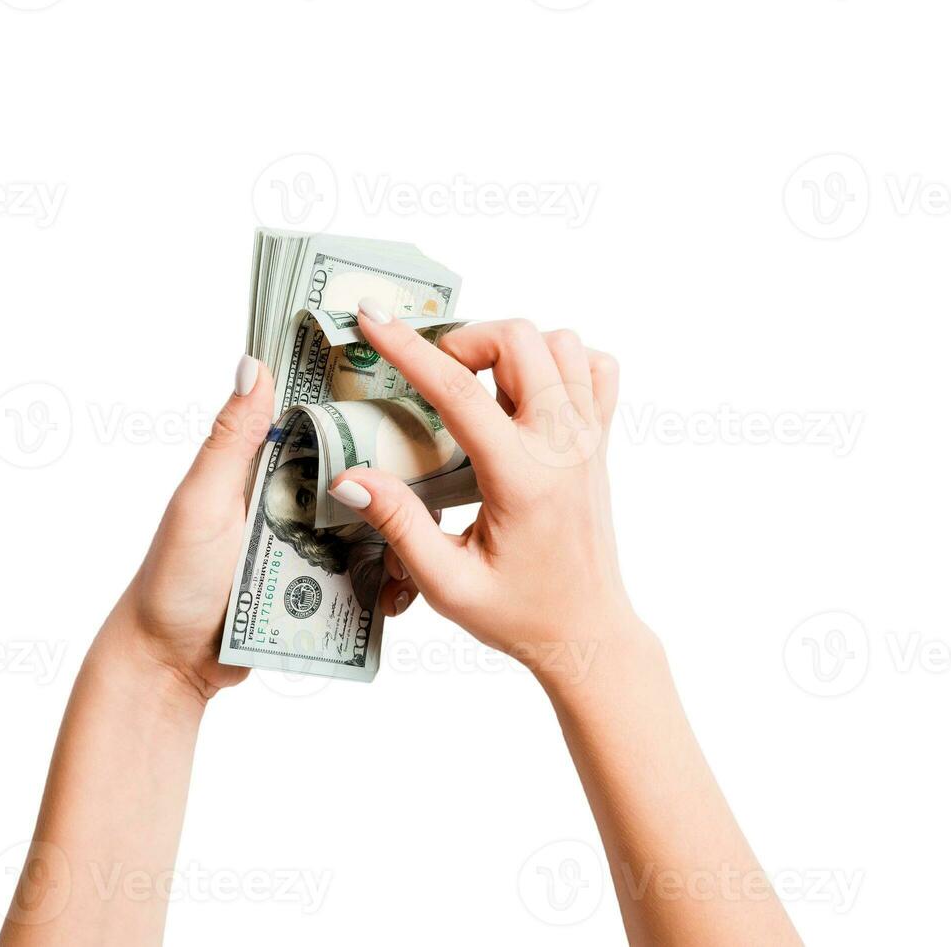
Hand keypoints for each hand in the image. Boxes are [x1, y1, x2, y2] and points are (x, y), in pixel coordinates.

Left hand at [102, 354, 422, 702]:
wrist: (171, 665)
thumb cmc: (173, 579)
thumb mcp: (201, 503)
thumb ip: (230, 440)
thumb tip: (253, 364)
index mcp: (262, 468)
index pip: (323, 425)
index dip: (364, 411)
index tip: (413, 401)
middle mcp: (292, 500)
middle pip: (361, 478)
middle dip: (399, 484)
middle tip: (438, 491)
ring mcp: (310, 545)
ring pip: (373, 529)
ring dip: (399, 537)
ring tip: (423, 549)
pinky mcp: (321, 589)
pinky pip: (365, 577)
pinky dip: (386, 580)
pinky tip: (403, 589)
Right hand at [327, 304, 644, 688]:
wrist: (587, 632)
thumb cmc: (518, 613)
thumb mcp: (447, 583)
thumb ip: (399, 525)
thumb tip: (350, 476)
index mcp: (522, 478)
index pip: (459, 391)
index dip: (409, 349)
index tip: (373, 318)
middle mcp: (563, 445)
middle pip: (519, 340)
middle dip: (465, 339)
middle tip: (434, 374)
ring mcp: (589, 437)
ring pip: (560, 343)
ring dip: (513, 347)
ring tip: (479, 385)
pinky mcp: (601, 439)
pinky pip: (595, 367)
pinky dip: (561, 361)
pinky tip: (527, 392)